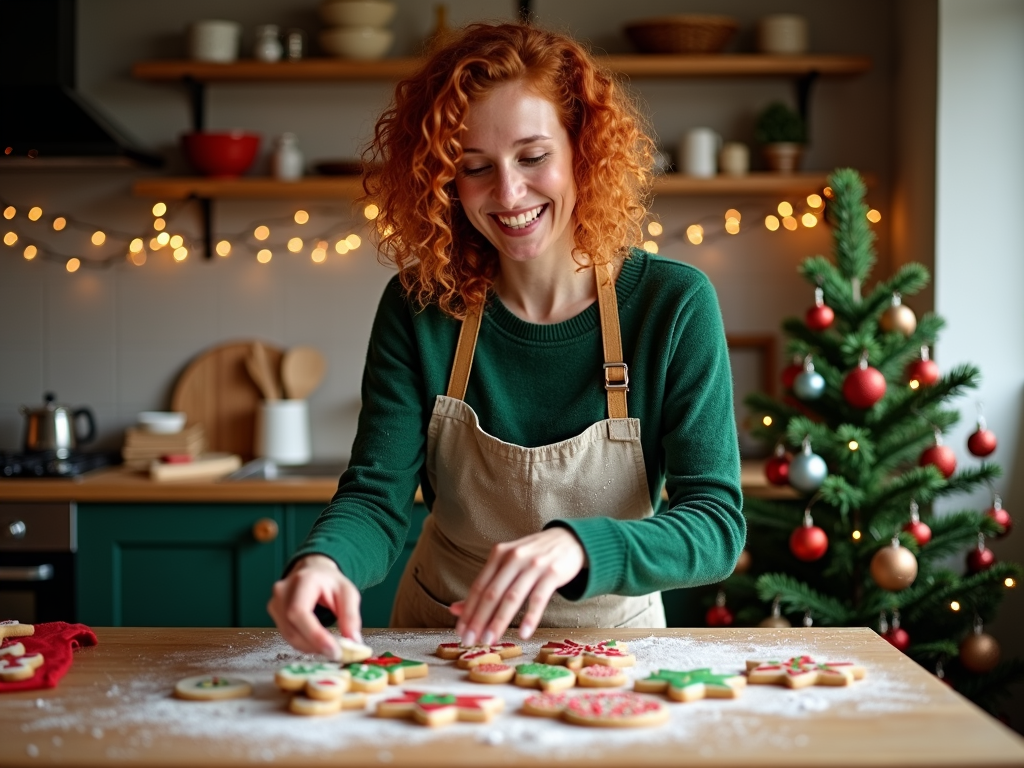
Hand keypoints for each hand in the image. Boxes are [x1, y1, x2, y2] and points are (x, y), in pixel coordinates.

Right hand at [267, 554, 361, 659]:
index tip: (334, 650)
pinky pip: (287, 635)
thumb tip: (353, 641)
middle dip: (314, 644)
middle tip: (336, 653)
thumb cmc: (331, 583)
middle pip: (292, 627)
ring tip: (329, 647)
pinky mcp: (274, 613)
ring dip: (309, 647)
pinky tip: (318, 643)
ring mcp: (275, 602)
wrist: (314, 572)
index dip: (314, 634)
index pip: (299, 611)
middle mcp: (283, 591)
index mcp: (303, 580)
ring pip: (288, 635)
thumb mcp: (348, 593)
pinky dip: (303, 643)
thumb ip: (350, 616)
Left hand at [451, 527, 585, 644]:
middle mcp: (514, 558)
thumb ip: (485, 586)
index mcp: (499, 554)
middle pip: (492, 593)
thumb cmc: (533, 556)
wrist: (569, 540)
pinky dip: (530, 617)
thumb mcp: (507, 565)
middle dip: (479, 619)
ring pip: (512, 597)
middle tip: (471, 641)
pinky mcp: (552, 573)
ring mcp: (534, 565)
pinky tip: (524, 633)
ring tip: (490, 641)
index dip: (468, 611)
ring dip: (499, 621)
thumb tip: (455, 609)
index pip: (478, 586)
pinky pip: (539, 598)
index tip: (461, 632)